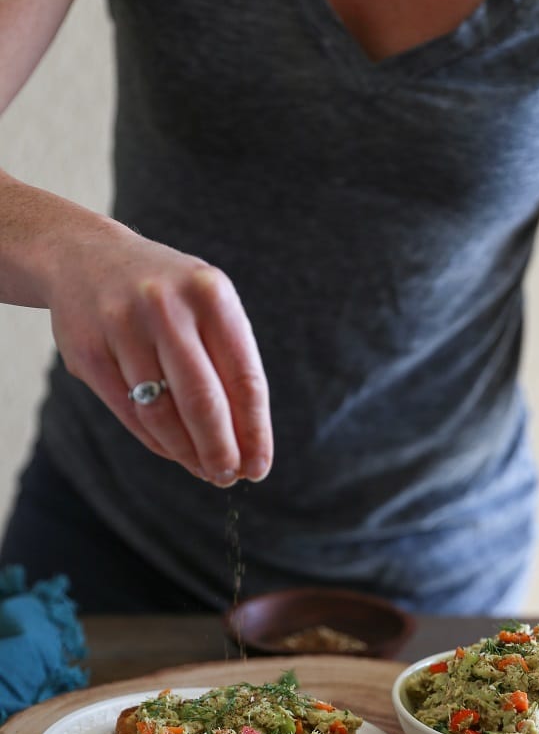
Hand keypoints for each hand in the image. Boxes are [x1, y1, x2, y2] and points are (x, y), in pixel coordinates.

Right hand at [46, 222, 272, 485]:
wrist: (84, 256)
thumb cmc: (167, 296)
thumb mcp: (207, 308)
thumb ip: (230, 365)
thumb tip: (249, 445)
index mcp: (210, 294)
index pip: (244, 379)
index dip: (254, 431)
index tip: (259, 467)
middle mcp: (166, 307)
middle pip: (202, 402)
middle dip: (220, 451)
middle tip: (229, 477)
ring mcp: (121, 327)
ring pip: (162, 413)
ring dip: (187, 453)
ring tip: (205, 470)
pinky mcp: (87, 352)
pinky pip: (129, 413)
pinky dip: (157, 441)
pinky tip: (174, 451)